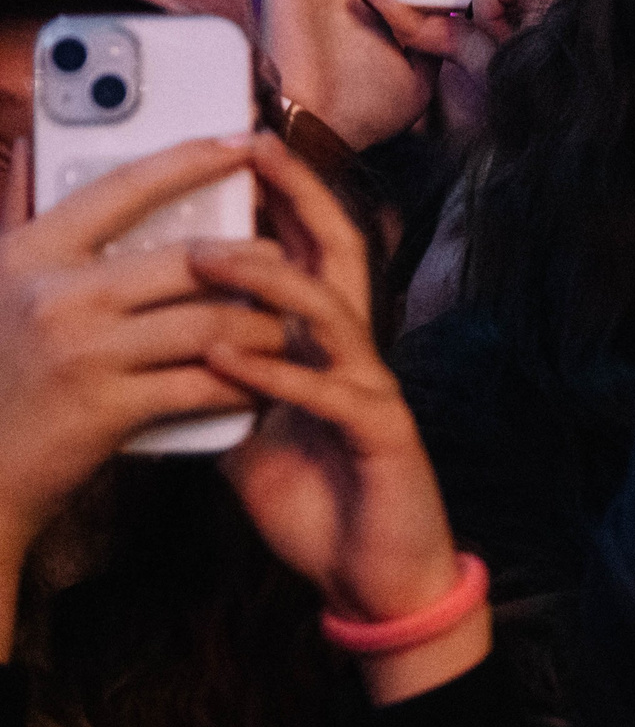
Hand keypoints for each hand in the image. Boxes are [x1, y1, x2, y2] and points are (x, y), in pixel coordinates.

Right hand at [0, 136, 282, 651]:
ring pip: (213, 321)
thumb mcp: (5, 294)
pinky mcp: (107, 409)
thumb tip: (92, 179)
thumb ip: (56, 249)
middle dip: (256, 265)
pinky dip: (246, 382)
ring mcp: (82, 351)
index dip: (189, 160)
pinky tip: (266, 383)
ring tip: (286, 329)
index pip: (122, 188)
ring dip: (265, 327)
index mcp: (27, 254)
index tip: (241, 142)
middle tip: (293, 268)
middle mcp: (53, 295)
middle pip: (191, 258)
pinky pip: (206, 383)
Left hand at [193, 136, 480, 702]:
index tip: (242, 151)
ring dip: (268, 281)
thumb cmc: (320, 503)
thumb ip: (222, 388)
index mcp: (327, 349)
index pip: (311, 255)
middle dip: (299, 199)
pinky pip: (327, 391)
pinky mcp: (381, 434)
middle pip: (338, 256)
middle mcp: (358, 355)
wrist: (373, 575)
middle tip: (257, 152)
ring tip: (208, 258)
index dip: (284, 199)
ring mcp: (373, 390)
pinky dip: (274, 372)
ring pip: (331, 313)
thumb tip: (162, 356)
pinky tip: (227, 358)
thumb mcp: (252, 434)